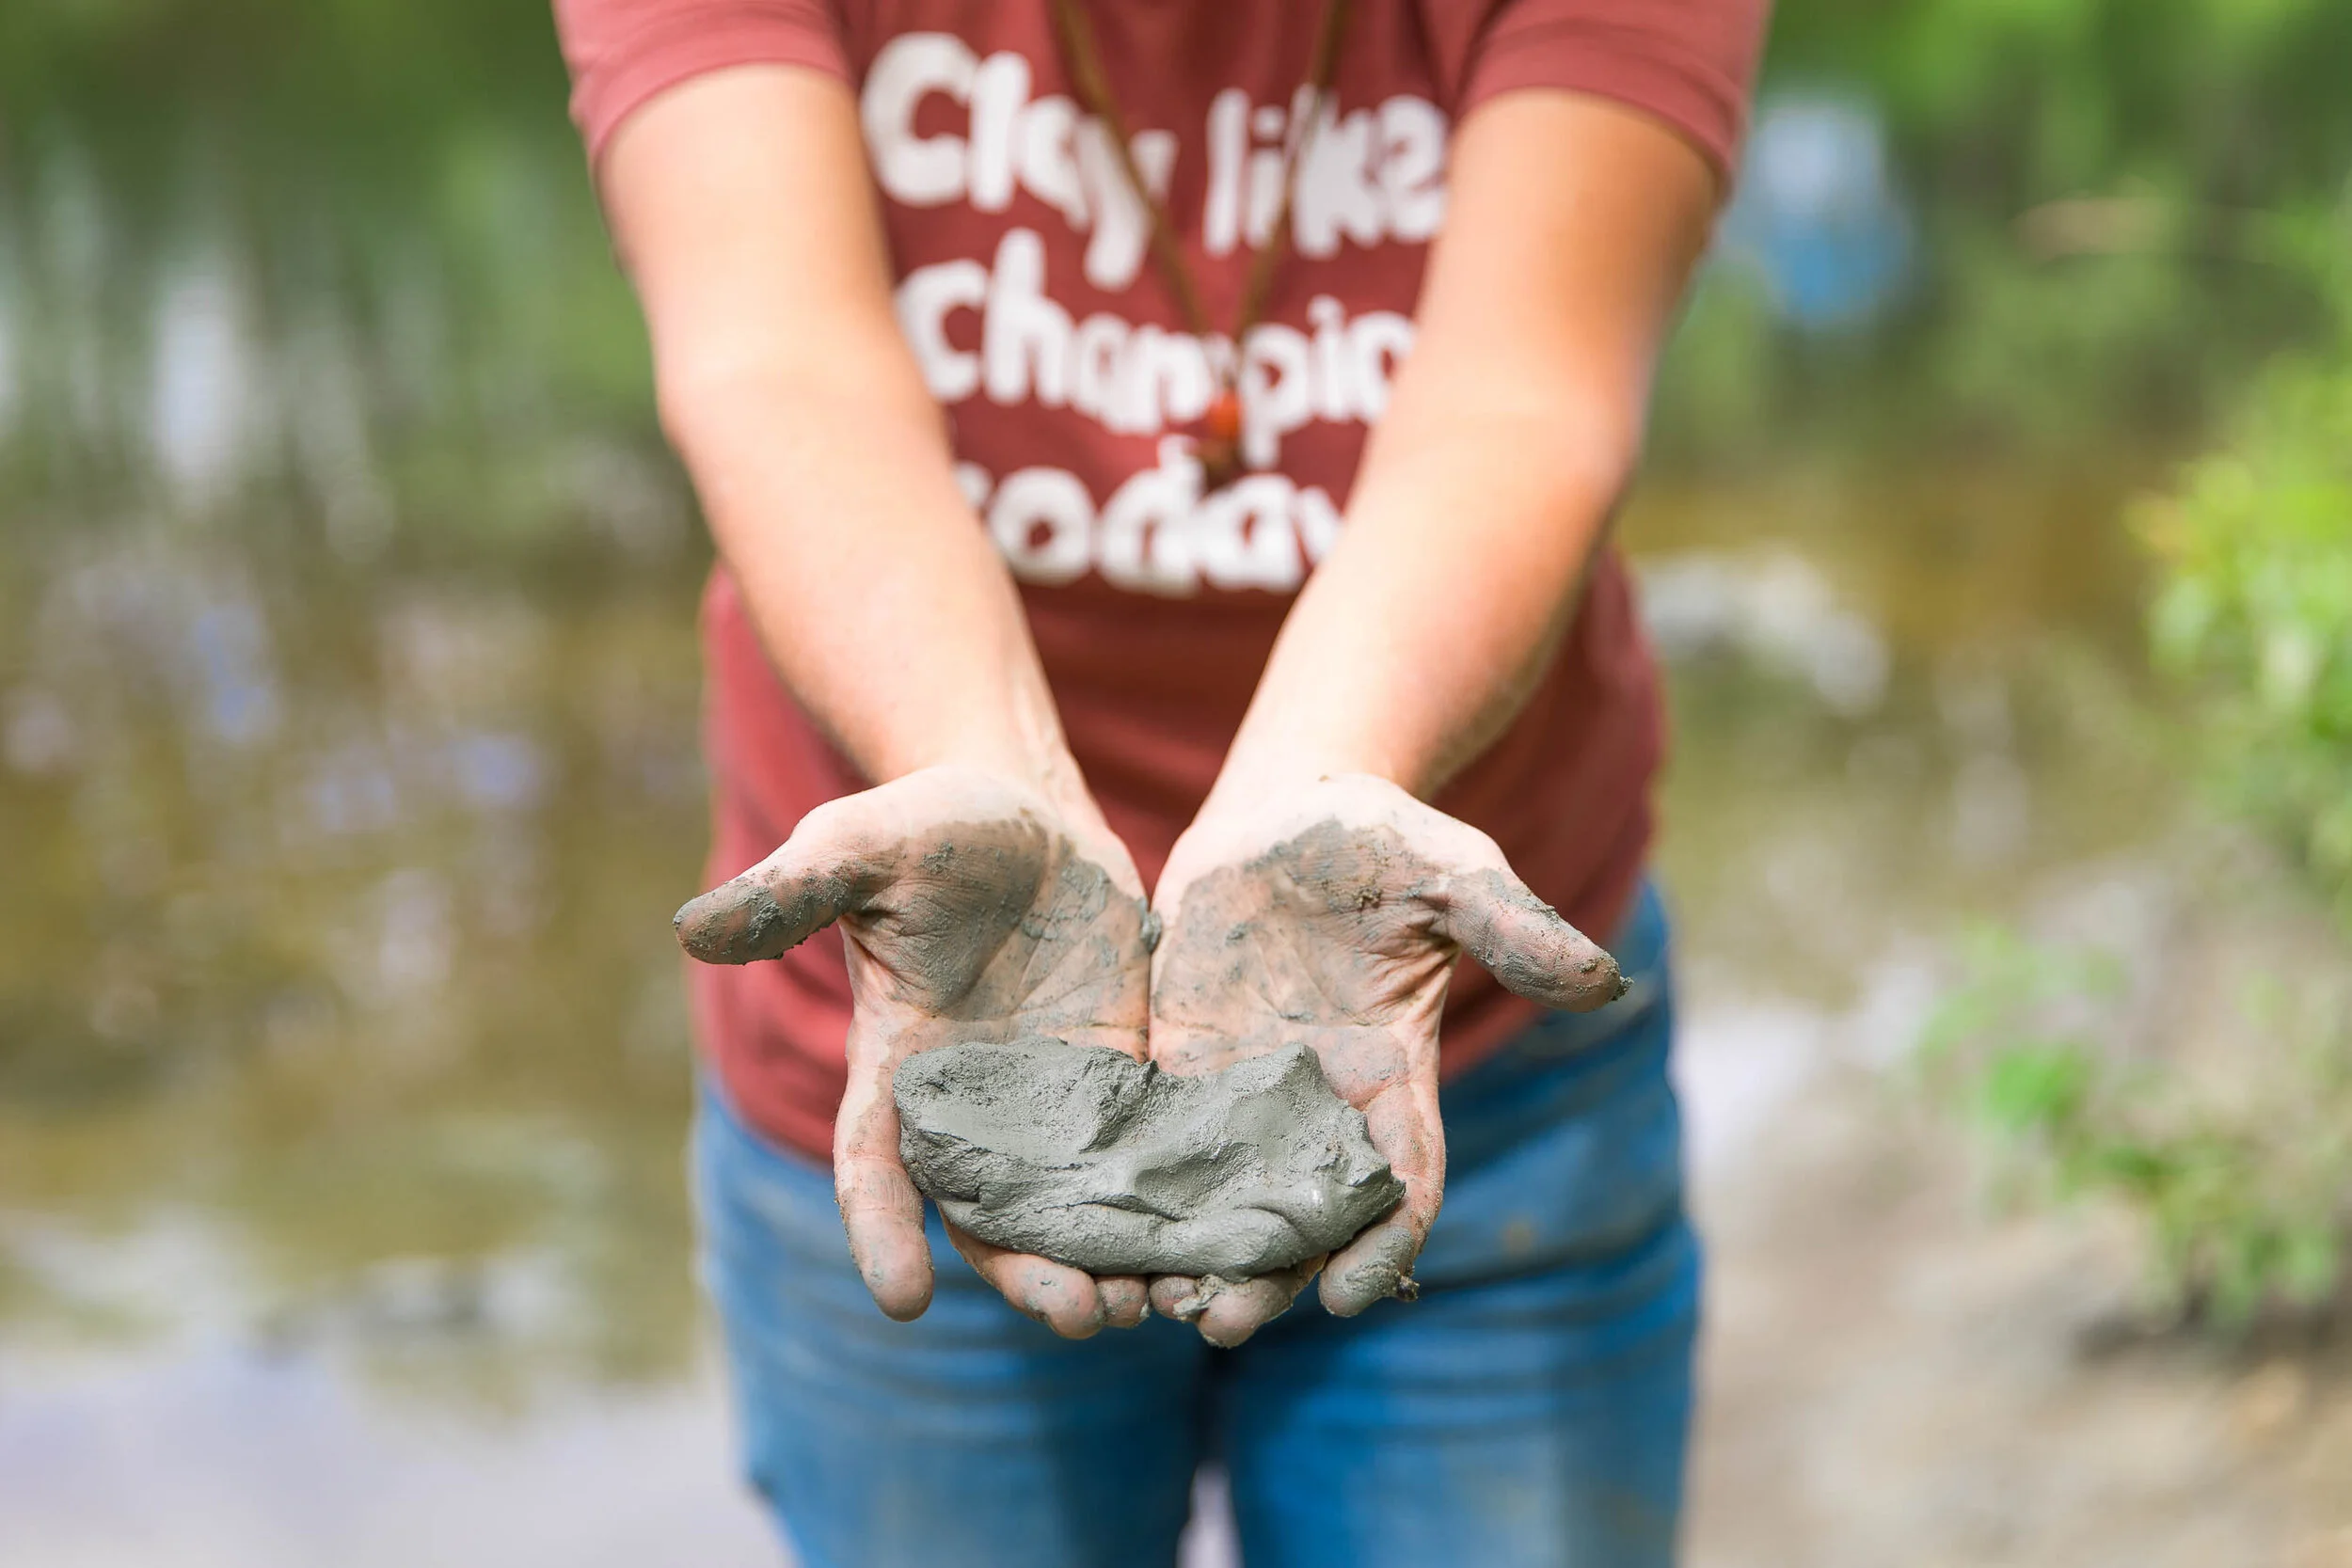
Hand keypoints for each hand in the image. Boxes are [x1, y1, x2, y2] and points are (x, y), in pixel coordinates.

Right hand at [674, 764, 1154, 1337]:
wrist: (1028, 817)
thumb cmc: (929, 827)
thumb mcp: (859, 846)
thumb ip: (791, 891)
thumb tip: (690, 927)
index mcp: (898, 1070)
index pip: (875, 1170)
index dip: (882, 1233)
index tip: (902, 1297)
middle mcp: (973, 1110)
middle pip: (991, 1222)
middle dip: (1031, 1275)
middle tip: (1081, 1315)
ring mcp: (1053, 1104)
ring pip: (1073, 1212)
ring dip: (1111, 1265)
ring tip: (1157, 1307)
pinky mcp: (1124, 1083)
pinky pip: (1144, 1163)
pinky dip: (1170, 1209)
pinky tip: (1215, 1246)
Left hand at [1144, 774, 1624, 1344]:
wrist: (1281, 812)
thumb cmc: (1378, 838)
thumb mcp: (1451, 871)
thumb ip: (1513, 928)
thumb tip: (1604, 981)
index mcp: (1390, 1075)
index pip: (1400, 1182)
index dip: (1383, 1242)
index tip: (1352, 1295)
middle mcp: (1317, 1101)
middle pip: (1301, 1213)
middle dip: (1269, 1276)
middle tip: (1222, 1324)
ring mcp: (1242, 1087)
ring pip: (1223, 1194)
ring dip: (1194, 1253)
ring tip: (1156, 1304)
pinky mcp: (1176, 1060)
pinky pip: (1154, 1139)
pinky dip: (1135, 1190)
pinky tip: (1097, 1232)